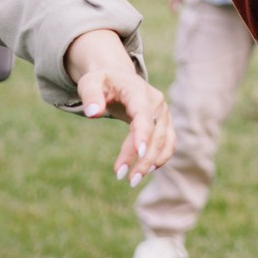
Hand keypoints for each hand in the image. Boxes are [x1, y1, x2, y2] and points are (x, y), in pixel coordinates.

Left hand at [67, 27, 173, 183]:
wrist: (118, 77)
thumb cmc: (102, 82)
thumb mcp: (90, 83)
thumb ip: (90, 96)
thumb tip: (93, 113)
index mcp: (138, 90)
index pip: (143, 114)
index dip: (143, 133)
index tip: (138, 153)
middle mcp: (156, 102)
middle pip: (155, 133)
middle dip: (143, 158)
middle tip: (127, 180)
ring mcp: (163, 113)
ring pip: (164, 141)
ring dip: (152, 162)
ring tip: (133, 179)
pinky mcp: (164, 123)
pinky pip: (168, 143)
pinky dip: (160, 157)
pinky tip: (146, 170)